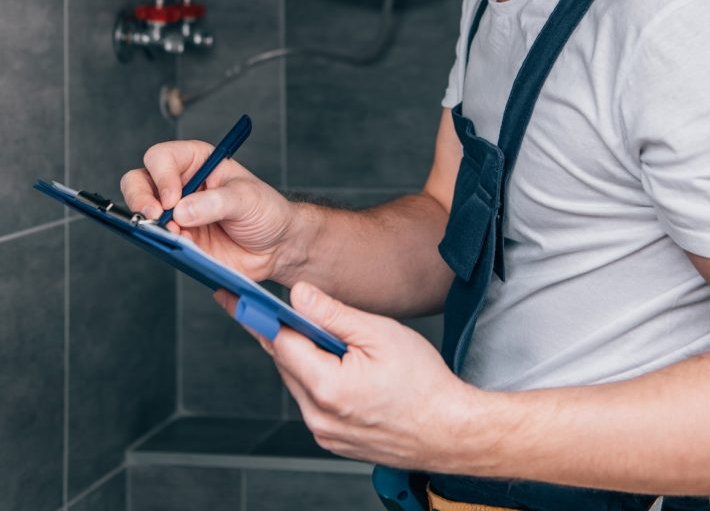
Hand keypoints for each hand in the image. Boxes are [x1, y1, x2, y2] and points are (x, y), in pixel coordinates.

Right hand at [121, 140, 292, 281]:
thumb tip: (181, 211)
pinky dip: (162, 244)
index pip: (162, 158)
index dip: (162, 176)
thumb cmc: (265, 210)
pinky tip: (181, 246)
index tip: (173, 199)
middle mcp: (180, 183)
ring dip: (150, 224)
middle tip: (156, 217)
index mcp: (197, 161)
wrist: (276, 246)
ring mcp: (175, 213)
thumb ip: (216, 202)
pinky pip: (156, 240)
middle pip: (139, 181)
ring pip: (140, 212)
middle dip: (141, 199)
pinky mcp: (177, 239)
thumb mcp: (247, 198)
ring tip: (174, 234)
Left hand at [216, 282, 477, 471]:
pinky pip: (312, 400)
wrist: (448, 430)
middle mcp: (319, 417)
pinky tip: (337, 363)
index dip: (261, 316)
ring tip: (323, 334)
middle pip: (286, 362)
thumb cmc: (423, 382)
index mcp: (328, 388)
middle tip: (276, 305)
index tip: (235, 298)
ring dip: (302, 356)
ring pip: (298, 382)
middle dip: (284, 333)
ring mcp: (324, 433)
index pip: (281, 343)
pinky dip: (316, 377)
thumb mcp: (380, 334)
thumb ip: (333, 314)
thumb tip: (298, 294)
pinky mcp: (332, 440)